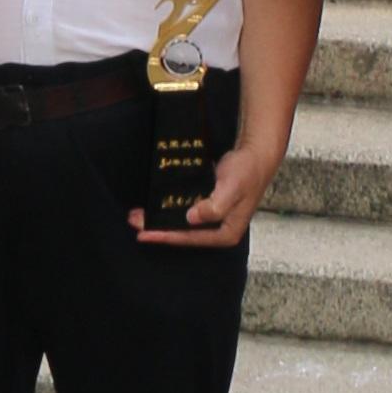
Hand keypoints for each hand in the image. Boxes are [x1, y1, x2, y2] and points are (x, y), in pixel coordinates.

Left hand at [136, 137, 284, 246]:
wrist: (257, 153)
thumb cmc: (248, 171)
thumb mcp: (232, 189)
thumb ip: (214, 207)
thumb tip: (191, 218)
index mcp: (227, 233)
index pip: (191, 239)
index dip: (167, 236)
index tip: (145, 234)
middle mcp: (219, 230)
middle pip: (183, 234)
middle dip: (158, 229)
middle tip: (134, 222)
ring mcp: (213, 219)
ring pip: (181, 223)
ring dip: (160, 219)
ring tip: (137, 215)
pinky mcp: (208, 207)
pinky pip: (184, 211)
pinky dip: (168, 208)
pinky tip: (155, 205)